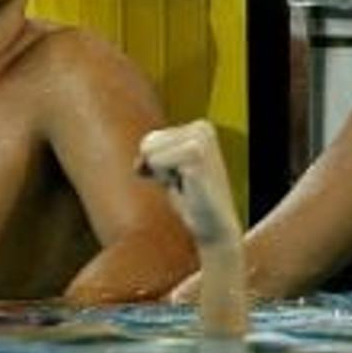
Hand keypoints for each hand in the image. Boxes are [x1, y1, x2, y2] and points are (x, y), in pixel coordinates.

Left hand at [137, 120, 241, 249]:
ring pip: (150, 153)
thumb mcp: (167, 168)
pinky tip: (188, 189)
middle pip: (148, 144)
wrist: (214, 226)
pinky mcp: (196, 157)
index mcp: (200, 126)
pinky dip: (167, 181)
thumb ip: (150, 154)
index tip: (181, 177)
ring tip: (185, 185)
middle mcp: (202, 128)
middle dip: (159, 168)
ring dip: (163, 175)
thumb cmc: (190, 198)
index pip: (150, 140)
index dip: (158, 165)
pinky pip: (156, 163)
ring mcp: (200, 141)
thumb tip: (138, 164)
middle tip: (183, 183)